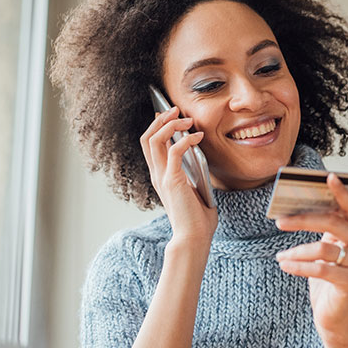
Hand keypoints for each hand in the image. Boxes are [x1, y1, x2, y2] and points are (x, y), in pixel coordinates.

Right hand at [140, 106, 217, 242]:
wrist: (194, 238)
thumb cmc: (197, 219)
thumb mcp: (194, 189)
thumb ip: (192, 173)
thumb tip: (200, 154)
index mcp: (160, 177)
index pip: (150, 145)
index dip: (157, 126)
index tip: (171, 115)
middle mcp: (157, 175)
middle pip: (147, 137)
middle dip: (160, 119)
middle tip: (176, 109)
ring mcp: (162, 177)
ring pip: (154, 140)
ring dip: (170, 124)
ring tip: (187, 119)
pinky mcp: (173, 180)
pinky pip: (174, 151)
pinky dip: (186, 139)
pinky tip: (199, 137)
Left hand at [275, 173, 347, 342]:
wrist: (336, 319)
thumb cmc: (328, 280)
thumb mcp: (327, 250)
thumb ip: (325, 231)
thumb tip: (302, 206)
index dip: (341, 192)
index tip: (327, 176)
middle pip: (334, 223)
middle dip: (303, 220)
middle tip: (280, 221)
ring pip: (323, 248)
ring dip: (296, 251)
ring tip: (280, 255)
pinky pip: (320, 268)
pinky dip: (298, 266)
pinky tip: (284, 265)